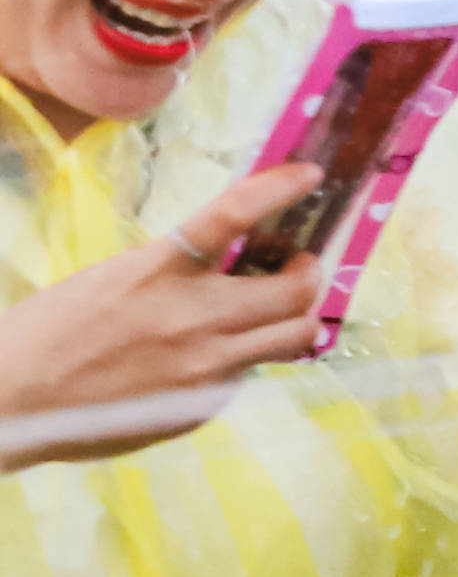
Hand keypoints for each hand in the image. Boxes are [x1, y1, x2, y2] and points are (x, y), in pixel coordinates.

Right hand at [0, 166, 336, 454]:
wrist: (11, 398)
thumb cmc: (51, 333)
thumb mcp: (111, 280)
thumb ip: (173, 270)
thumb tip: (231, 260)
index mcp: (158, 269)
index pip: (233, 214)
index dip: (280, 188)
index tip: (309, 173)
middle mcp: (192, 314)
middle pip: (297, 287)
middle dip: (307, 271)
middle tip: (295, 266)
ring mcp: (205, 363)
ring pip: (296, 334)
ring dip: (297, 315)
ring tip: (275, 309)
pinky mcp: (204, 402)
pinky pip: (250, 372)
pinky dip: (246, 356)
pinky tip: (213, 354)